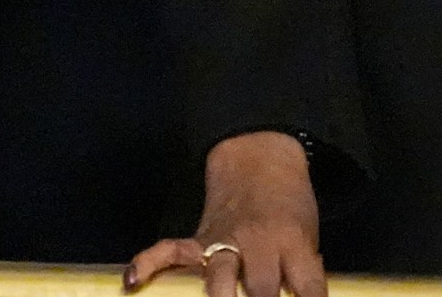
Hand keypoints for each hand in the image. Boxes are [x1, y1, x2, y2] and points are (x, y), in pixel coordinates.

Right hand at [126, 131, 322, 296]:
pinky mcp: (198, 238)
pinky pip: (169, 251)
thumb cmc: (288, 201)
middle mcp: (258, 244)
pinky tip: (133, 280)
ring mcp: (224, 240)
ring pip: (219, 279)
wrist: (258, 158)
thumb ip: (303, 270)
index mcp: (292, 242)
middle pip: (261, 289)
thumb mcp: (308, 234)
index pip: (308, 287)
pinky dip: (149, 264)